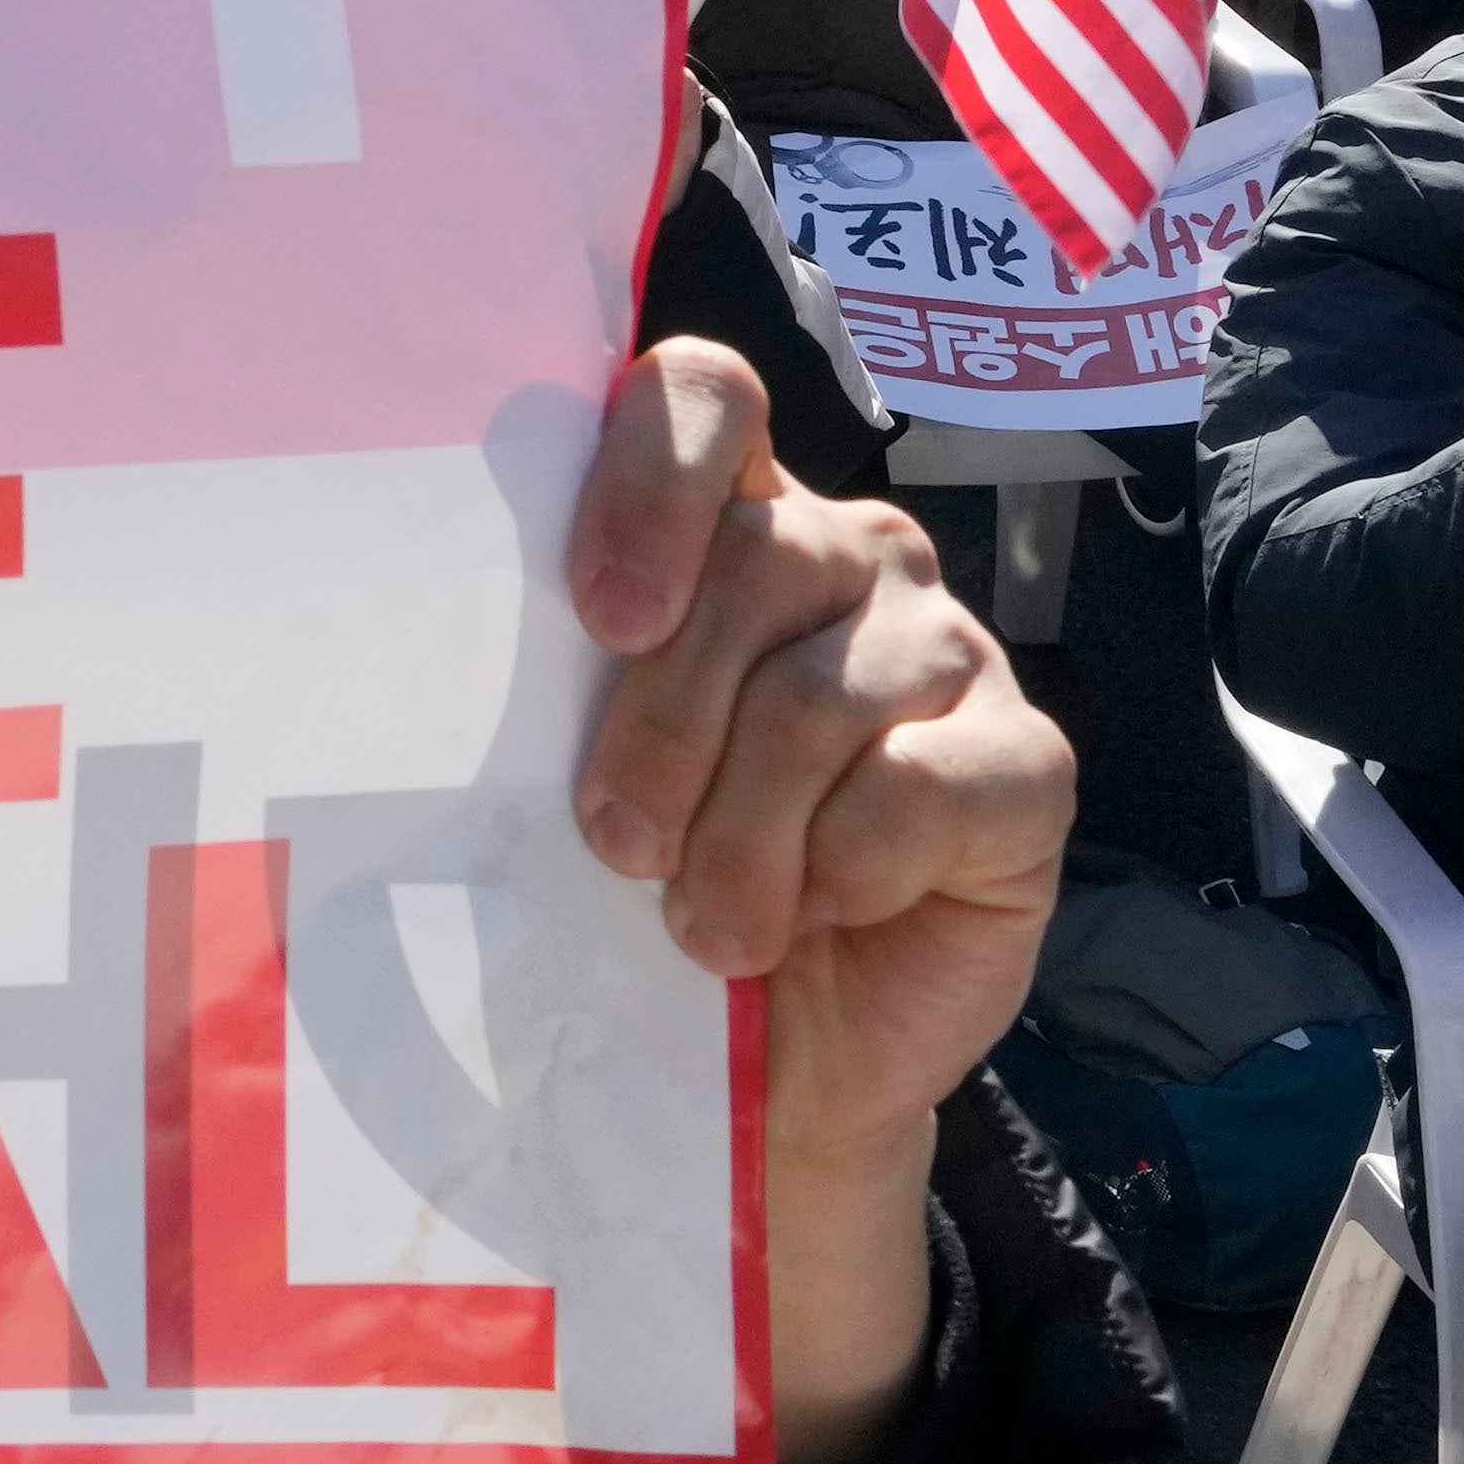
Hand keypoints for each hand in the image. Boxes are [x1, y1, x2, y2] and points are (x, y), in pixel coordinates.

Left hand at [554, 343, 1067, 1463]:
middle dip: (661, 727)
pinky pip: (917, 785)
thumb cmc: (655, 892)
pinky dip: (840, 876)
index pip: (703, 396)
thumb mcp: (578, 770)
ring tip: (704, 921)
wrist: (772, 1068)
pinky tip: (821, 918)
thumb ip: (549, 678)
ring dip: (737, 836)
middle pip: (752, 560)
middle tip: (620, 846)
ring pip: (819, 693)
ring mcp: (951, 651)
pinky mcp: (1026, 763)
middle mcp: (851, 558)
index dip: (649, 481)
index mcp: (730, 520)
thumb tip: (436, 641)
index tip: (599, 618)